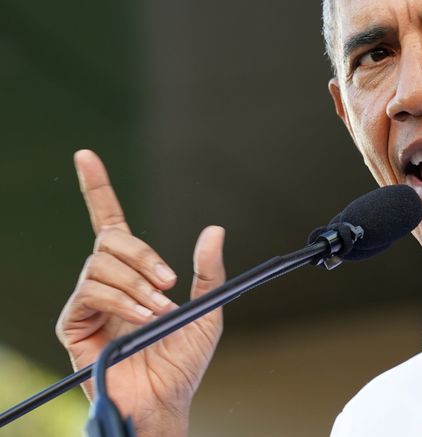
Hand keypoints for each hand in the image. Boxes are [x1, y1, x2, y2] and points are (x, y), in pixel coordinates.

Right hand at [56, 150, 225, 436]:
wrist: (165, 400)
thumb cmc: (183, 360)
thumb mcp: (208, 310)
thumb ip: (208, 272)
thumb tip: (214, 228)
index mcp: (135, 274)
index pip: (109, 222)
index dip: (97, 188)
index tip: (86, 155)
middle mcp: (107, 282)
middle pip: (110, 241)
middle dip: (143, 255)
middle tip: (169, 283)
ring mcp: (88, 302)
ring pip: (101, 265)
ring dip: (137, 285)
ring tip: (159, 311)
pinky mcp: (73, 323)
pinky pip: (91, 292)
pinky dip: (121, 300)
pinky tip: (140, 318)